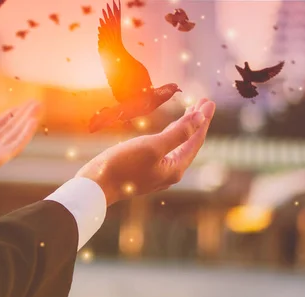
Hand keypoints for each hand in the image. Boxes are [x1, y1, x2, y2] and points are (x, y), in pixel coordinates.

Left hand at [0, 100, 40, 200]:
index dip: (8, 117)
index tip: (19, 106)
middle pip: (10, 131)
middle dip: (22, 117)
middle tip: (35, 103)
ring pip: (16, 136)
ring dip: (28, 122)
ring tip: (38, 107)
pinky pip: (15, 146)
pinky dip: (25, 134)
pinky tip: (33, 122)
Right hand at [76, 98, 215, 205]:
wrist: (96, 187)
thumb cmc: (123, 165)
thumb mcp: (153, 146)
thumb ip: (178, 133)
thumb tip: (200, 119)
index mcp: (175, 168)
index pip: (195, 141)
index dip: (203, 120)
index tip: (209, 101)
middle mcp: (169, 173)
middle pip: (188, 144)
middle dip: (196, 123)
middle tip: (203, 102)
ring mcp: (156, 173)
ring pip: (176, 147)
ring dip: (183, 128)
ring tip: (190, 111)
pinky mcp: (144, 171)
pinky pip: (164, 150)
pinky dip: (170, 136)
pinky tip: (168, 129)